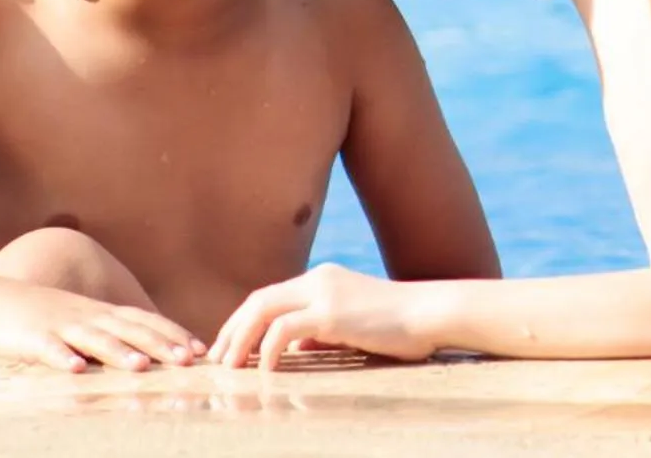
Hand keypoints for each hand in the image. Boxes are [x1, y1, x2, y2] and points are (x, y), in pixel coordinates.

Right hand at [0, 282, 202, 372]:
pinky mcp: (32, 339)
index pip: (145, 321)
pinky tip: (75, 370)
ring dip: (118, 353)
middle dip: (158, 345)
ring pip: (93, 339)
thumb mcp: (87, 319)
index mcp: (103, 313)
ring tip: (141, 367)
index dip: (173, 334)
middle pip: (128, 330)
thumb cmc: (49, 315)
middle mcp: (88, 317)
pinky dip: (62, 358)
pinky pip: (48, 350)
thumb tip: (155, 351)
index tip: (200, 351)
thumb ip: (117, 332)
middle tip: (185, 361)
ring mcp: (60, 326)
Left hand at [210, 265, 437, 369]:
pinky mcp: (333, 312)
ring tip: (230, 366)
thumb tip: (297, 349)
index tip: (231, 348)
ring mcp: (325, 293)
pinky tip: (266, 369)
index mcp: (322, 280)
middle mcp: (318, 280)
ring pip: (265, 309)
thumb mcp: (355, 324)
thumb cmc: (401, 324)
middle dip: (233, 330)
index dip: (244, 322)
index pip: (270, 296)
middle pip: (258, 299)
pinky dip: (269, 348)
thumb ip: (323, 331)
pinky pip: (286, 328)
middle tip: (218, 359)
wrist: (432, 313)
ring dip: (242, 339)